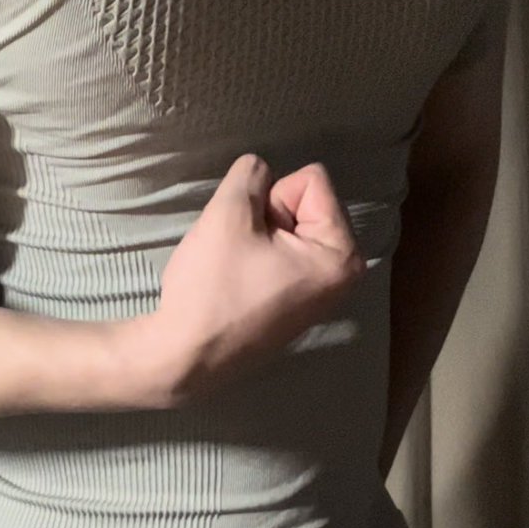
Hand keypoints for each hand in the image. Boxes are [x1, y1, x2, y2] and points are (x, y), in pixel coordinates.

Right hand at [147, 155, 365, 406]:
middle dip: (266, 216)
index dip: (271, 197)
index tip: (249, 234)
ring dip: (257, 236)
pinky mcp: (296, 305)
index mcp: (341, 254)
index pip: (311, 181)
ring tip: (235, 267)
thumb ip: (250, 175)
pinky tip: (237, 282)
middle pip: (304, 204)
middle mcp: (343, 275)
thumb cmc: (212, 287)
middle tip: (239, 250)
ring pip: (287, 228)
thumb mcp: (228, 213)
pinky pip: (280, 255)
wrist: (185, 356)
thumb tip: (260, 171)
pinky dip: (257, 258)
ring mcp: (320, 294)